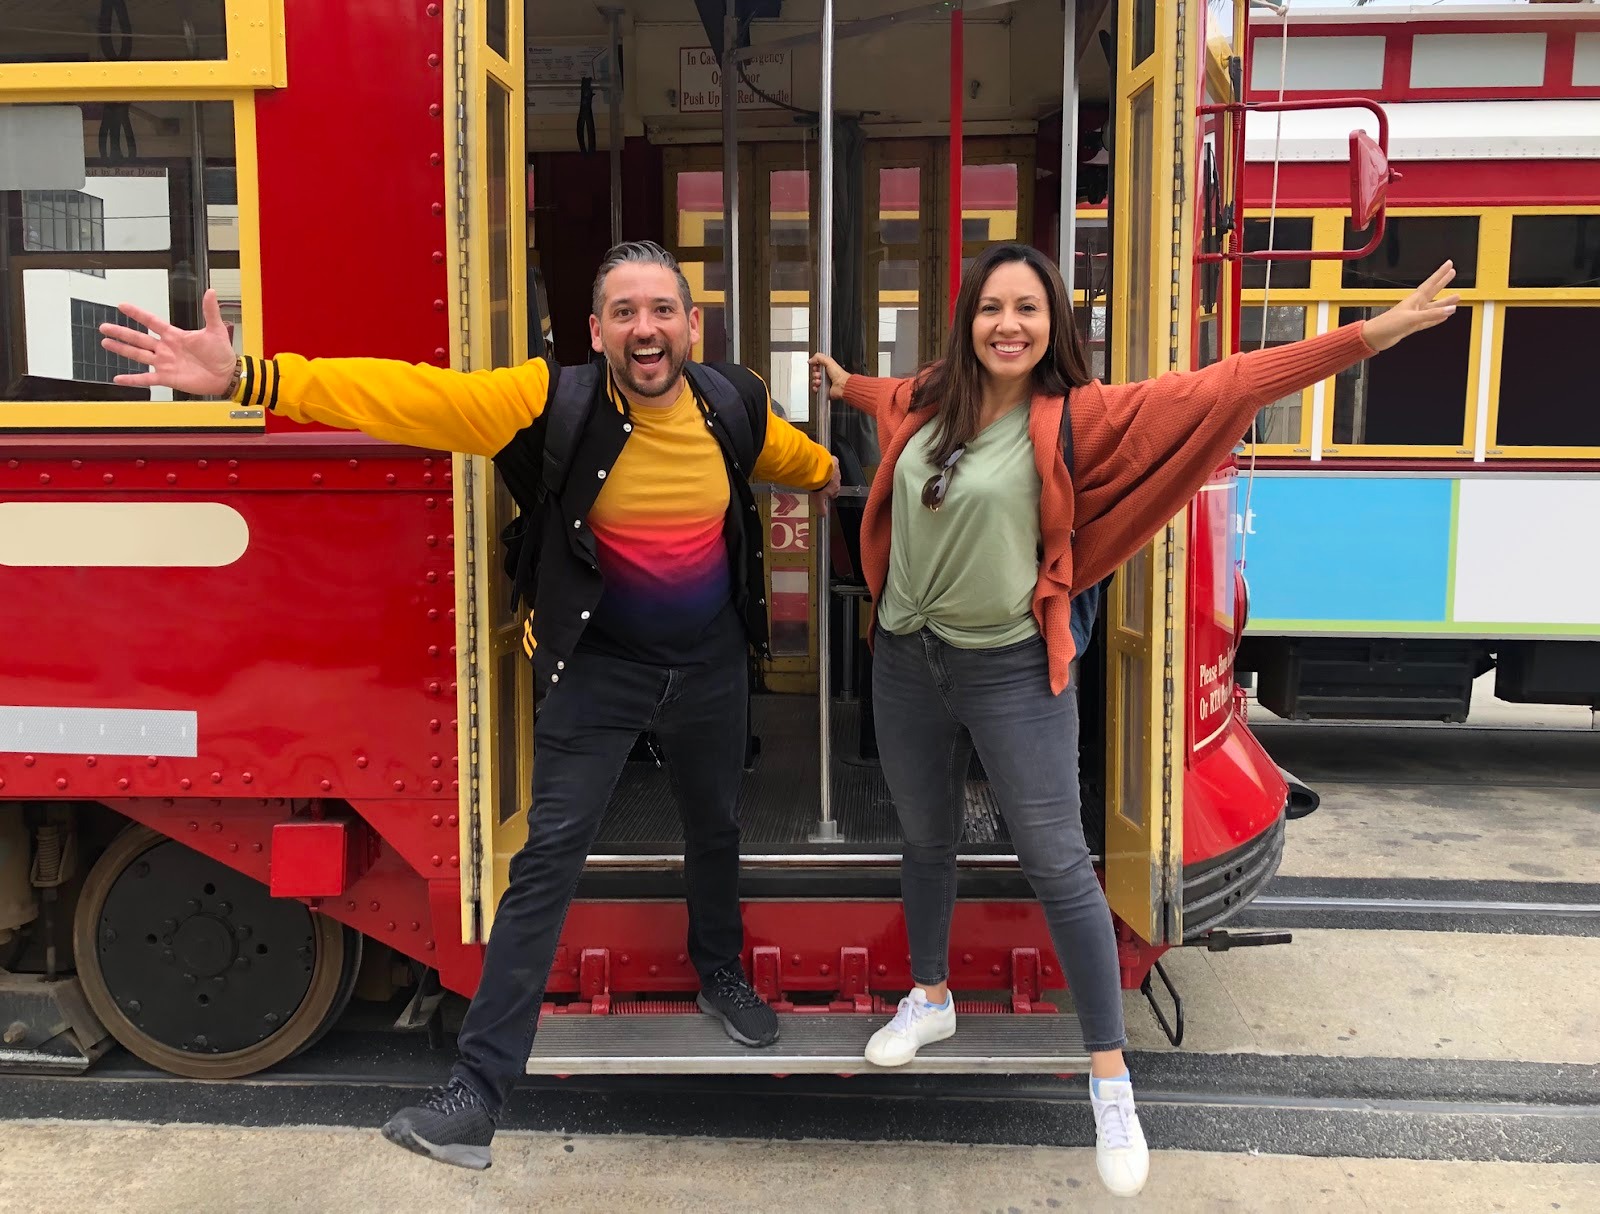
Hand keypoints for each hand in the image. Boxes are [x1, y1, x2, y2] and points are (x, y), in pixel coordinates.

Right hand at [98, 288, 237, 395]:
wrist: (227, 375)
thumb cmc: (222, 353)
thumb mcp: (215, 330)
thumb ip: (210, 311)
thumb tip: (211, 291)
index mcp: (175, 335)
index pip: (151, 322)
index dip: (137, 314)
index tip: (122, 306)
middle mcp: (166, 348)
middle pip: (138, 338)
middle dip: (121, 332)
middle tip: (104, 327)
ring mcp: (164, 363)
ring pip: (138, 355)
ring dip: (121, 349)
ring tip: (106, 343)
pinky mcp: (167, 378)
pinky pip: (146, 379)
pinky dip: (132, 379)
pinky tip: (118, 378)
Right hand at [809, 352, 849, 400]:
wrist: (842, 386)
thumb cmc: (839, 375)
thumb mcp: (828, 361)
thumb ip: (818, 358)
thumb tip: (810, 360)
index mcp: (828, 367)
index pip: (817, 365)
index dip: (815, 366)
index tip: (816, 367)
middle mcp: (827, 375)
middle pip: (815, 374)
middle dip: (815, 374)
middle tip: (819, 375)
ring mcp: (825, 383)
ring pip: (815, 381)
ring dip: (815, 381)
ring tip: (820, 381)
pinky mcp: (824, 390)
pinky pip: (816, 389)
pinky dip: (816, 388)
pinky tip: (819, 386)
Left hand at [810, 455, 841, 514]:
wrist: (819, 471)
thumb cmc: (820, 485)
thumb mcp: (818, 500)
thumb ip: (821, 508)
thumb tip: (823, 515)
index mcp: (835, 488)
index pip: (835, 492)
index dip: (831, 493)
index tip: (827, 493)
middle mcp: (837, 479)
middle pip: (835, 482)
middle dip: (829, 482)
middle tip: (822, 482)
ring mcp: (837, 470)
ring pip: (834, 472)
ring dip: (829, 473)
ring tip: (821, 472)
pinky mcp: (834, 461)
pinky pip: (833, 461)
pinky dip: (830, 462)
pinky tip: (824, 461)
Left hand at [1361, 262, 1460, 352]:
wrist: (1374, 338)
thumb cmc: (1387, 324)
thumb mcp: (1412, 318)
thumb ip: (1432, 314)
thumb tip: (1450, 309)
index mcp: (1414, 300)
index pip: (1431, 283)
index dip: (1440, 274)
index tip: (1449, 264)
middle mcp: (1415, 306)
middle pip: (1433, 291)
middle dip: (1443, 282)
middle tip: (1453, 272)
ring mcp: (1414, 316)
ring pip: (1434, 308)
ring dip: (1444, 303)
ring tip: (1456, 298)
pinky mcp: (1412, 326)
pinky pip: (1429, 321)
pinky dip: (1437, 318)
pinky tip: (1444, 317)